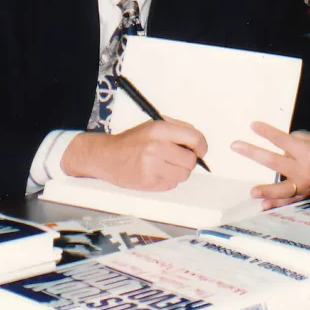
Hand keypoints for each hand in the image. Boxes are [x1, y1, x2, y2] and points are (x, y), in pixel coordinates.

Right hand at [61, 119, 207, 191]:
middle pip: (190, 160)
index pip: (194, 138)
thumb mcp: (153, 125)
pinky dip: (168, 180)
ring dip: (179, 171)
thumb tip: (198, 140)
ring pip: (183, 175)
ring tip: (165, 165)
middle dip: (188, 160)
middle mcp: (156, 148)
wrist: (107, 156)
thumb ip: (177, 129)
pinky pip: (172, 184)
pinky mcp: (149, 183)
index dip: (201, 146)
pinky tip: (157, 172)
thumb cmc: (132, 141)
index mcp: (159, 130)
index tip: (200, 150)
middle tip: (178, 157)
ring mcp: (152, 167)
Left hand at [231, 122, 309, 209]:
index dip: (266, 132)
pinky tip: (263, 206)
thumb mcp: (309, 138)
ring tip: (252, 192)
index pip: (282, 141)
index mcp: (307, 152)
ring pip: (283, 189)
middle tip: (236, 146)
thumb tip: (271, 148)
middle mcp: (306, 170)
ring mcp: (305, 185)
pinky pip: (289, 201)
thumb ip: (290, 144)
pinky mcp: (305, 195)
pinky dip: (276, 204)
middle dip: (253, 153)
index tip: (252, 125)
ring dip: (266, 190)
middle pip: (274, 162)